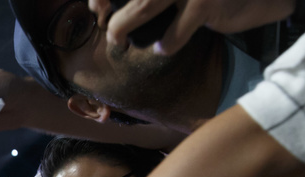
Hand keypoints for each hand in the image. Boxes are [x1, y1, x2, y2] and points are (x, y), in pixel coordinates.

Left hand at [89, 0, 294, 54]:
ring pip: (142, 6)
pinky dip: (165, 45)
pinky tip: (165, 45)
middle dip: (105, 9)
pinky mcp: (206, 3)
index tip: (98, 6)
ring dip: (121, 27)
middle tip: (106, 26)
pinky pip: (172, 34)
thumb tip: (104, 5)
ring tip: (120, 40)